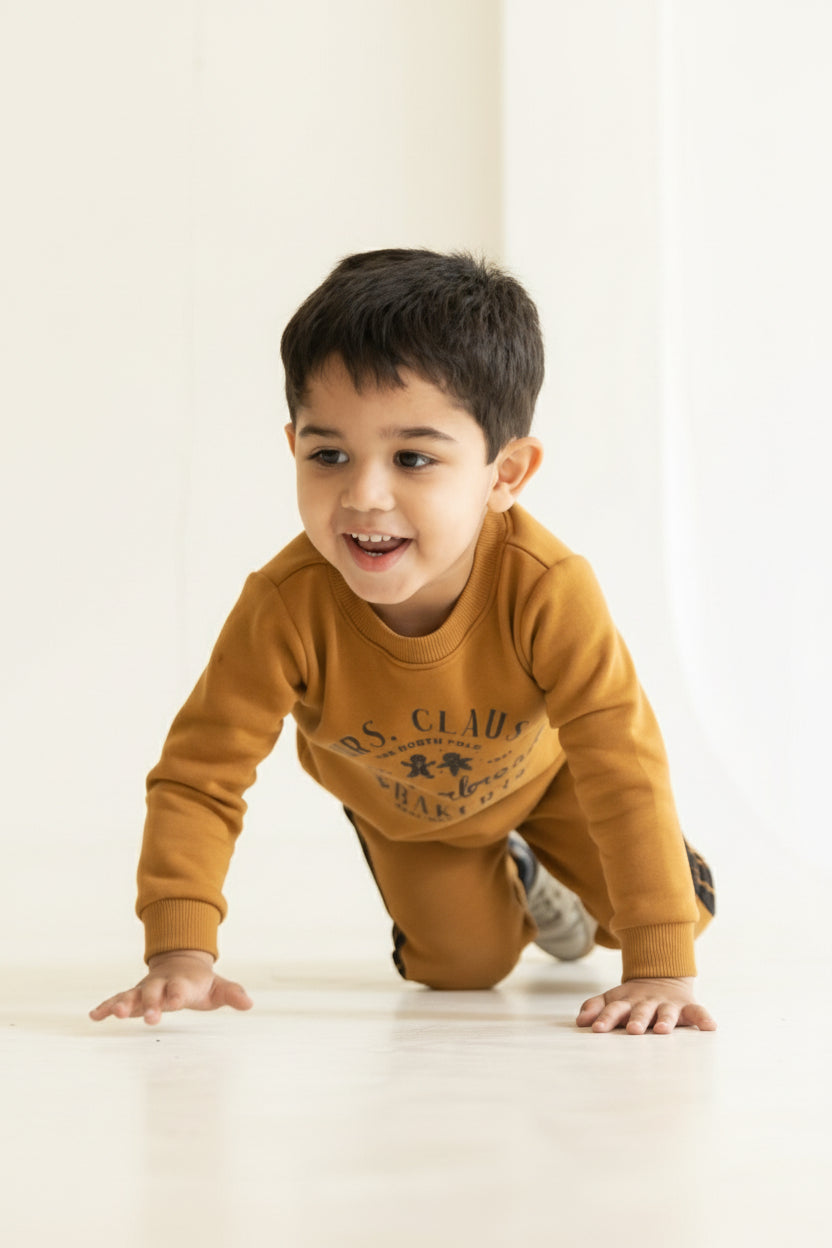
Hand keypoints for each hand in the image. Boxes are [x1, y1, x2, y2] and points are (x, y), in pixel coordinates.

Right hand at [89, 950, 252, 1025]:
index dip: (177, 994)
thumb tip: (249, 1003)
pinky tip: (94, 1016)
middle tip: (150, 1018)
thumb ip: (232, 994)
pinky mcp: (133, 996)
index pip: (179, 989)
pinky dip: (106, 1007)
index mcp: (182, 982)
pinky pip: (117, 1000)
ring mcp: (145, 989)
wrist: (181, 962)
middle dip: (150, 1004)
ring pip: (132, 995)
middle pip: (153, 993)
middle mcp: (161, 984)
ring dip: (122, 1004)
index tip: (175, 1002)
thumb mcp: (218, 987)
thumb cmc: (199, 982)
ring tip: (114, 1014)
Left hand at [576, 976, 716, 1034]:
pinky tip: (710, 1027)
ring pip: (667, 1013)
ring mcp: (667, 1005)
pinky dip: (704, 1018)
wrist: (662, 978)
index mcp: (627, 1002)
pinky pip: (698, 1012)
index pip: (614, 1009)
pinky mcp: (687, 1006)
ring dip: (665, 1020)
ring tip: (664, 1030)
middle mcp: (647, 1003)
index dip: (605, 1019)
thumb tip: (580, 1022)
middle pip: (640, 1012)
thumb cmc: (632, 999)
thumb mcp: (612, 998)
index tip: (597, 1029)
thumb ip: (595, 1007)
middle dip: (637, 1021)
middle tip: (633, 1030)